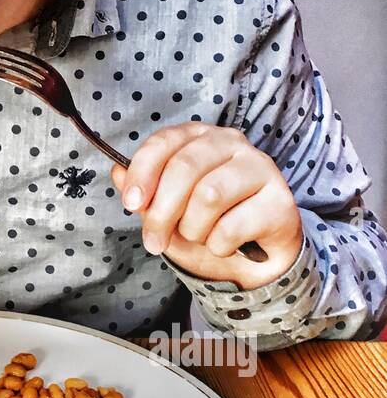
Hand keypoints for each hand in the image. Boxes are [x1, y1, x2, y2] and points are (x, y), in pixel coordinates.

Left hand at [110, 122, 303, 289]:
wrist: (254, 260)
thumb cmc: (208, 225)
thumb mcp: (167, 210)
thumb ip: (143, 191)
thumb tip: (117, 172)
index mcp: (199, 137)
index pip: (164, 142)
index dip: (142, 173)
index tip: (130, 204)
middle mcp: (231, 143)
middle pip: (184, 169)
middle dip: (161, 213)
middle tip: (154, 241)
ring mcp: (259, 167)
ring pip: (209, 196)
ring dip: (193, 229)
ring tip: (199, 237)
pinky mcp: (280, 199)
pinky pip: (232, 226)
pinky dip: (218, 245)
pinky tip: (226, 245)